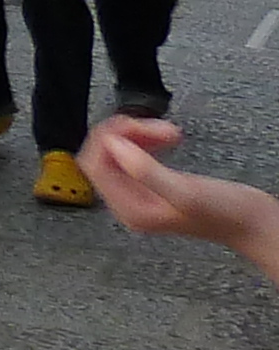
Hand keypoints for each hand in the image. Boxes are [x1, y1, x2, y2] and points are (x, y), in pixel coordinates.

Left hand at [87, 117, 278, 271]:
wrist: (255, 223)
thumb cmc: (227, 214)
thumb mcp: (186, 191)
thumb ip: (146, 171)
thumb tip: (114, 147)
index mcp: (130, 210)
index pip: (95, 165)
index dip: (109, 139)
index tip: (135, 127)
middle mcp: (129, 204)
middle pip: (103, 156)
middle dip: (125, 134)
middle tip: (155, 126)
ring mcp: (140, 194)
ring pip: (118, 151)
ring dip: (138, 134)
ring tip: (168, 131)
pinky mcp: (153, 184)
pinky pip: (135, 154)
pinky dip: (147, 140)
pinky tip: (166, 136)